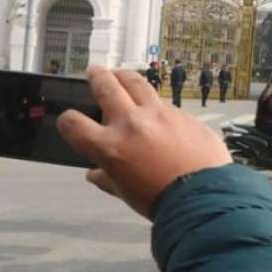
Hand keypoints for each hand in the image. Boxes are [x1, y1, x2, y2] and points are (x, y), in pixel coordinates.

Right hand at [57, 66, 231, 219]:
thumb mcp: (125, 193)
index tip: (71, 120)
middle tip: (94, 71)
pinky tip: (157, 110)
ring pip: (138, 84)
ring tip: (121, 74)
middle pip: (107, 87)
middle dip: (97, 76)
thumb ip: (108, 179)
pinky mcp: (183, 114)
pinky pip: (165, 103)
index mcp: (109, 146)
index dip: (67, 121)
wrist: (203, 194)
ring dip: (125, 76)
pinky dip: (155, 104)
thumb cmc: (159, 200)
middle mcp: (131, 122)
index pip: (73, 123)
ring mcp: (159, 114)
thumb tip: (95, 173)